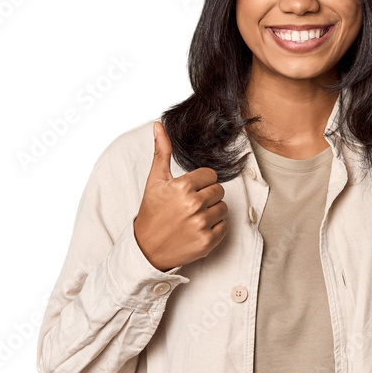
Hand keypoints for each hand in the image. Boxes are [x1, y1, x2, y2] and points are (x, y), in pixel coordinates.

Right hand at [133, 121, 227, 271]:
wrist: (147, 248)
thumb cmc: (152, 212)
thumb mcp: (155, 181)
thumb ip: (161, 152)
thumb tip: (158, 125)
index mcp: (183, 187)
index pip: (210, 175)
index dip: (200, 182)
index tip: (189, 190)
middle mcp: (194, 205)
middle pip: (219, 191)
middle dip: (207, 196)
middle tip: (191, 204)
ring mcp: (201, 224)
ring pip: (223, 208)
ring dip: (212, 212)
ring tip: (194, 217)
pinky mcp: (207, 242)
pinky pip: (224, 227)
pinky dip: (215, 228)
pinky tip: (198, 228)